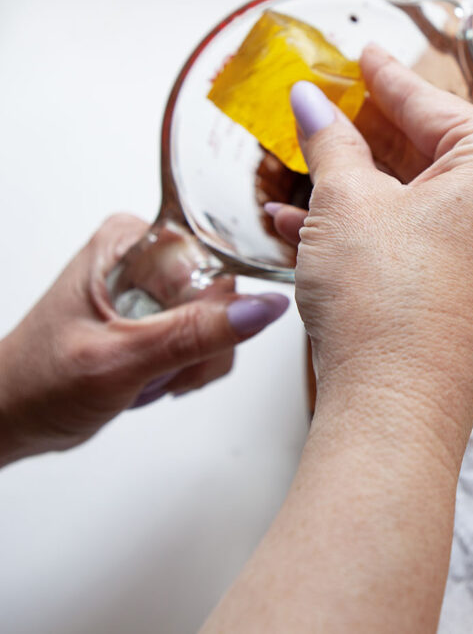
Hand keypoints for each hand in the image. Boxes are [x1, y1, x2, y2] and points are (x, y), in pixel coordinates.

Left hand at [0, 214, 288, 464]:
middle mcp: (145, 254)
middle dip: (206, 341)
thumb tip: (263, 308)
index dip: (213, 309)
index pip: (215, 258)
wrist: (12, 416)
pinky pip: (212, 331)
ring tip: (154, 376)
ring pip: (224, 315)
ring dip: (200, 359)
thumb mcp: (121, 360)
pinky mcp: (161, 311)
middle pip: (223, 290)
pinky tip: (161, 376)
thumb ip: (196, 334)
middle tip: (164, 367)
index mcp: (130, 241)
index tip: (185, 344)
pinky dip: (195, 364)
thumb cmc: (40, 383)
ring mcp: (154, 283)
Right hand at [203, 46, 472, 632]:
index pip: (431, 103)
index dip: (384, 77)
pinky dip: (369, 227)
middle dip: (363, 135)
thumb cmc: (386, 303)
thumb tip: (312, 102)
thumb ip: (330, 141)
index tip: (363, 55)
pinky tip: (305, 225)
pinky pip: (419, 237)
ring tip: (296, 169)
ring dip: (353, 186)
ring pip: (417, 197)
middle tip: (324, 108)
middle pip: (428, 149)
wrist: (396, 411)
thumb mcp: (346, 203)